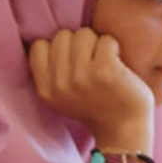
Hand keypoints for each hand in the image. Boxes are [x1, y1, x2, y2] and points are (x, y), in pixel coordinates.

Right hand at [28, 28, 154, 153]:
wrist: (123, 128)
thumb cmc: (95, 106)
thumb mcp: (60, 97)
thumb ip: (50, 73)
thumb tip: (48, 39)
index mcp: (45, 89)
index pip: (38, 46)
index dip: (57, 47)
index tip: (71, 60)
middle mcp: (58, 84)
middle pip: (62, 36)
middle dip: (78, 43)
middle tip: (90, 61)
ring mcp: (80, 77)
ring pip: (84, 34)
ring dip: (97, 43)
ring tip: (103, 61)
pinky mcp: (104, 71)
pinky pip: (106, 40)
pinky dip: (114, 48)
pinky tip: (117, 64)